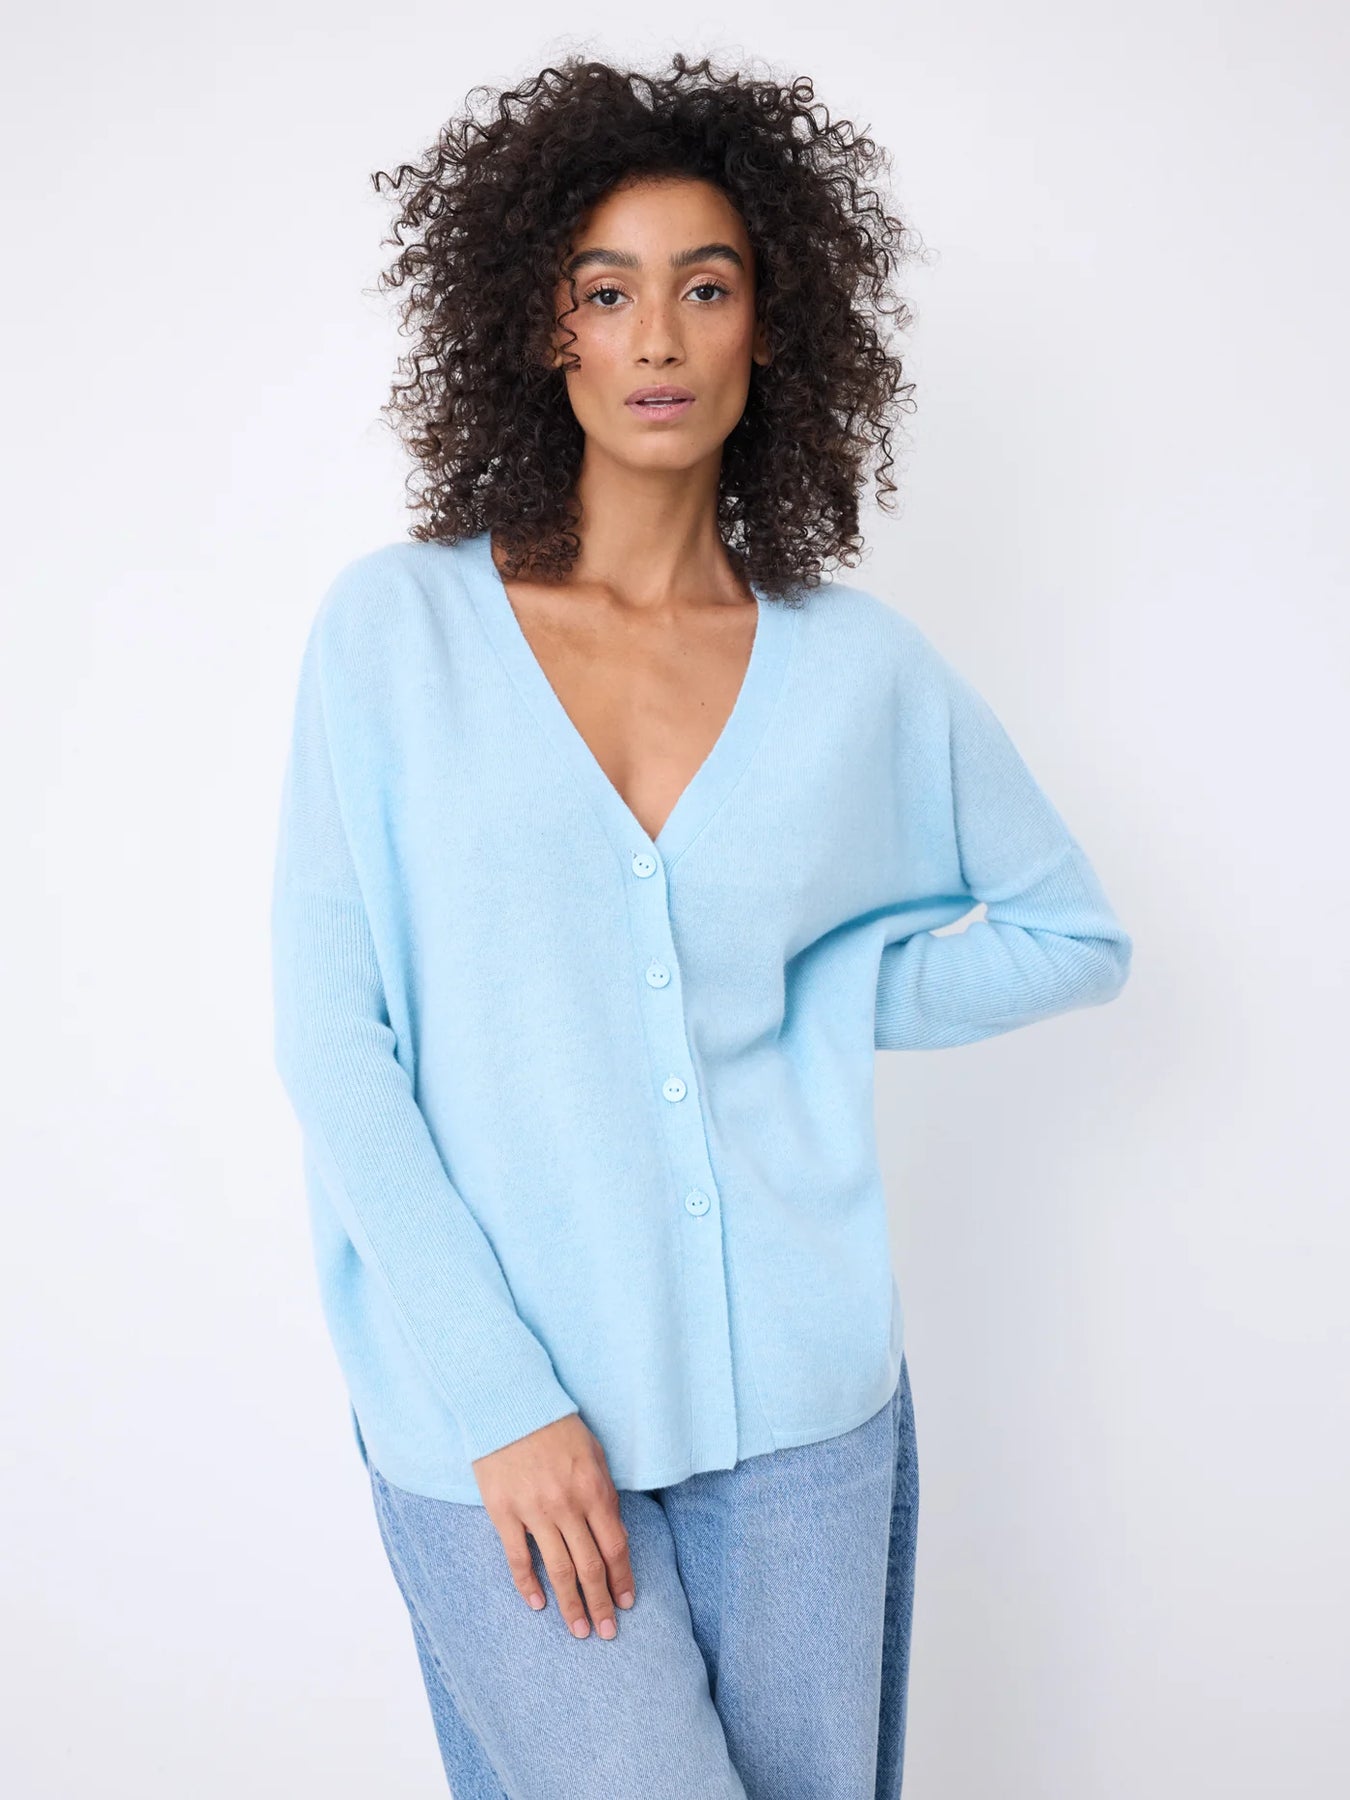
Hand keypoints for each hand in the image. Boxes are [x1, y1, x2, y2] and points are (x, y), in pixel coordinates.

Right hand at [472, 1411, 635, 1639]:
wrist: (509, 1404)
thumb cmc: (556, 1426)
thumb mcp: (594, 1453)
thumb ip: (605, 1494)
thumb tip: (614, 1534)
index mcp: (594, 1490)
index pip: (615, 1547)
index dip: (622, 1579)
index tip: (626, 1603)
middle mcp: (567, 1506)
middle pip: (590, 1566)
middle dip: (601, 1603)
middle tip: (606, 1633)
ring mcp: (534, 1512)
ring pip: (558, 1569)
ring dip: (570, 1604)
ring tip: (578, 1630)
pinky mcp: (504, 1513)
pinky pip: (518, 1558)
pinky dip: (527, 1584)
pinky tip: (537, 1604)